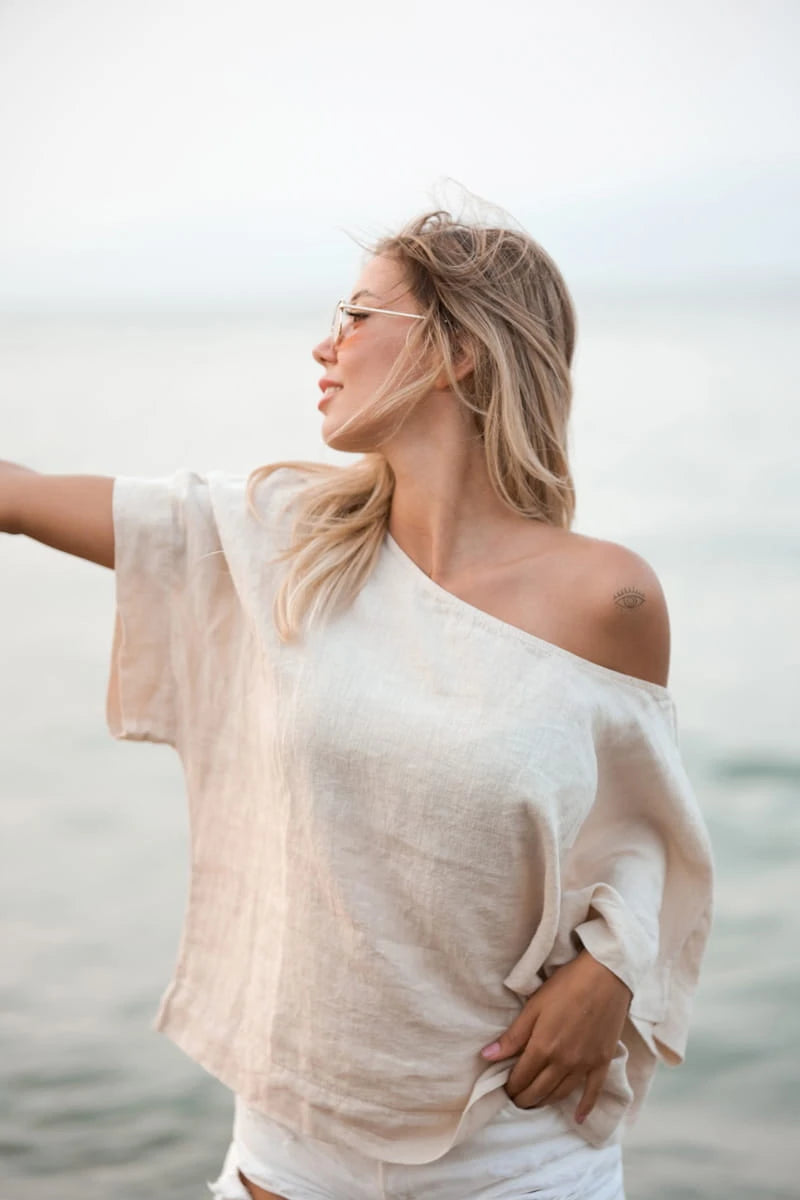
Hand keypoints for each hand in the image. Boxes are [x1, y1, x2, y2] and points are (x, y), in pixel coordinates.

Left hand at [480, 949, 631, 1122]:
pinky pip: (593, 1092)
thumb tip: (487, 1056)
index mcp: (543, 1047)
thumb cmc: (566, 985)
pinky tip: (578, 1118)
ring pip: (561, 1093)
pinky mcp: (602, 1062)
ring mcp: (585, 1064)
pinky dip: (585, 1106)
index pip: (521, 1077)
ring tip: (535, 1103)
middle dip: (524, 1098)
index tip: (504, 1088)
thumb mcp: (534, 1006)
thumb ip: (512, 1036)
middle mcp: (564, 1062)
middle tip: (516, 1099)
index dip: (510, 1085)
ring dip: (546, 1102)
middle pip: (539, 1090)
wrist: (606, 975)